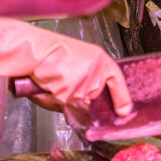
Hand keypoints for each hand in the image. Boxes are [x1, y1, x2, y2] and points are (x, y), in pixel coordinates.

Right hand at [0, 17, 132, 114]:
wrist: (35, 49)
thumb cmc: (51, 52)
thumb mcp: (77, 61)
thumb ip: (89, 79)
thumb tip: (91, 102)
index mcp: (101, 59)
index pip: (117, 81)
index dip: (122, 97)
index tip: (125, 111)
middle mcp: (97, 71)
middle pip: (93, 95)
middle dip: (79, 92)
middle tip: (63, 75)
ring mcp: (86, 83)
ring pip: (77, 99)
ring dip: (64, 92)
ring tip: (55, 74)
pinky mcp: (72, 91)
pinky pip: (64, 101)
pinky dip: (55, 93)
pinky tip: (50, 79)